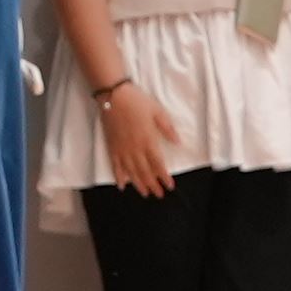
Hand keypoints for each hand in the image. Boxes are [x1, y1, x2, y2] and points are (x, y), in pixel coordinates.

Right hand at [96, 80, 182, 195]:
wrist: (114, 95)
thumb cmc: (137, 101)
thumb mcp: (158, 111)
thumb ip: (168, 129)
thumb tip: (178, 142)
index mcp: (148, 140)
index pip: (158, 164)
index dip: (164, 177)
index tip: (169, 186)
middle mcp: (135, 148)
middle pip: (145, 171)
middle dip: (153, 184)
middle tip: (158, 194)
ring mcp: (122, 149)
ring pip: (131, 172)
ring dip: (139, 184)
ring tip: (145, 193)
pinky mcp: (112, 146)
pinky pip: (115, 165)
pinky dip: (119, 177)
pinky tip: (122, 185)